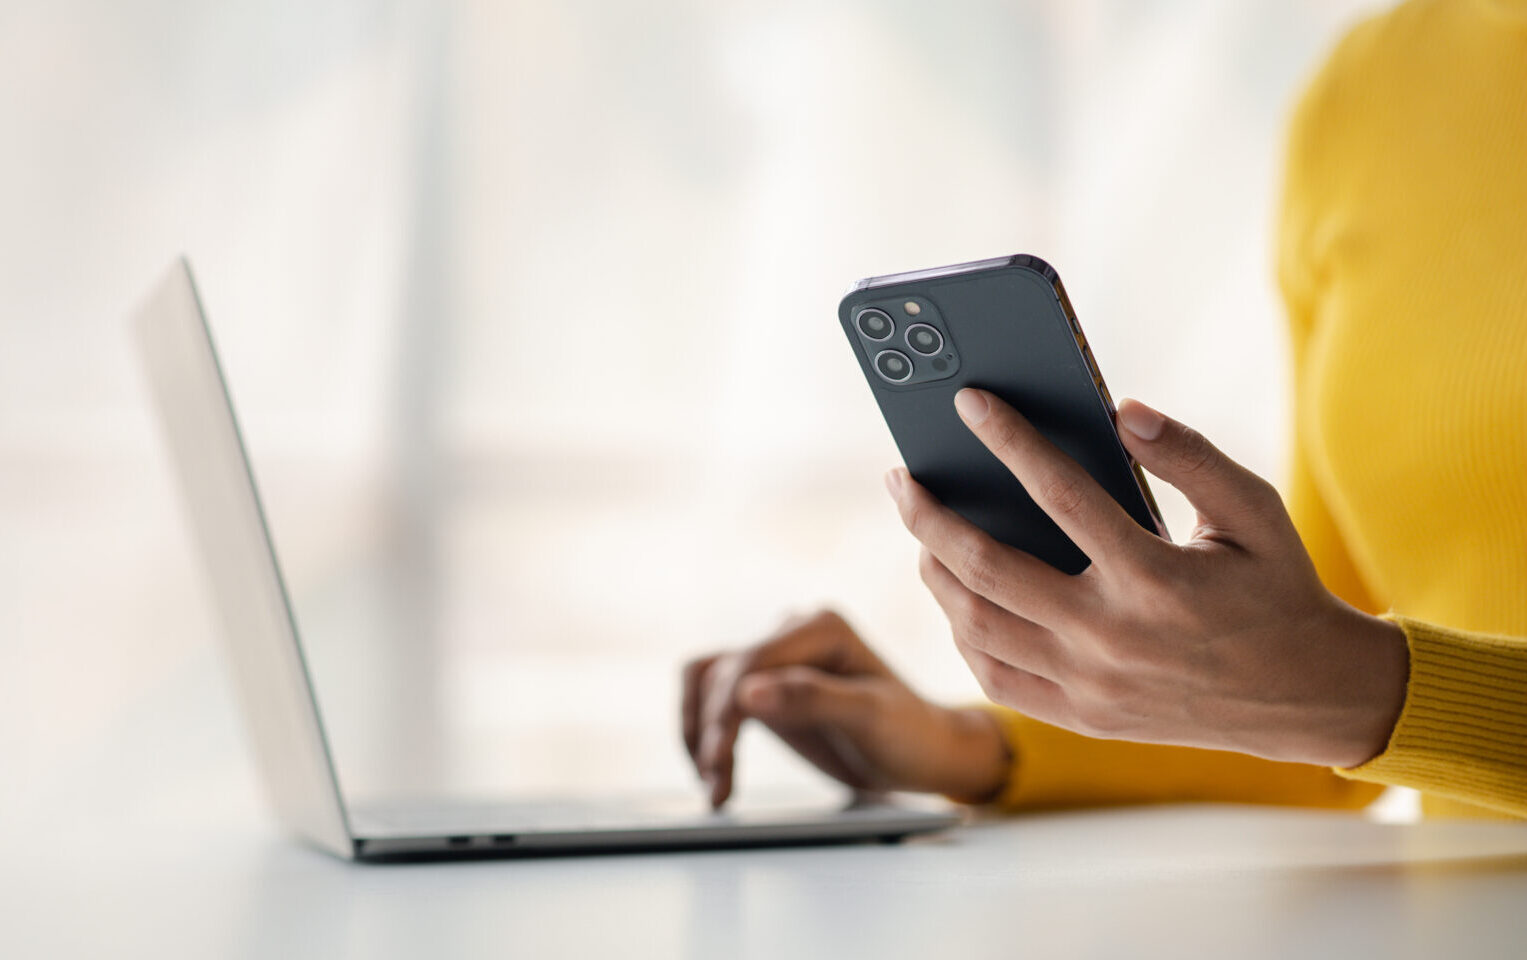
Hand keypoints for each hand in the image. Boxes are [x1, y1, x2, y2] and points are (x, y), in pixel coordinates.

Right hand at [681, 609, 1010, 807]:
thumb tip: (747, 693)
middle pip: (722, 675)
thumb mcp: (869, 717)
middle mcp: (793, 633)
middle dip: (710, 731)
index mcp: (820, 628)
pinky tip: (714, 774)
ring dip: (699, 732)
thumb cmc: (909, 733)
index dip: (723, 710)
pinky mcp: (767, 688)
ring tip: (711, 784)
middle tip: (714, 783)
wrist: (924, 754)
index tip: (717, 758)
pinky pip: (716, 701)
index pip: (749, 661)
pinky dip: (707, 735)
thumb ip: (811, 699)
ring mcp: (777, 660)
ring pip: (708, 685)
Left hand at [886, 389, 1407, 768]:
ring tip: (921, 532)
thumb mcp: (1255, 511)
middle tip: (900, 478)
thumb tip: (1120, 410)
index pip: (1059, 494)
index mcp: (1154, 578)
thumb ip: (1190, 456)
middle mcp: (1112, 636)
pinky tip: (955, 595)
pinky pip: (996, 676)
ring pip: (978, 627)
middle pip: (988, 569)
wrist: (1307, 697)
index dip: (1009, 440)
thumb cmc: (1278, 589)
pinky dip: (963, 633)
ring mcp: (1091, 685)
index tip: (969, 402)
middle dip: (930, 517)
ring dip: (935, 573)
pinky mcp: (1084, 717)